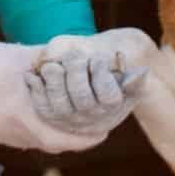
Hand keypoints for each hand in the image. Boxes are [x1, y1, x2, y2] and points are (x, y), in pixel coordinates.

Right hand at [0, 36, 105, 152]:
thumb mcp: (16, 56)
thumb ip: (43, 59)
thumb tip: (66, 55)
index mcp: (25, 119)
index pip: (64, 140)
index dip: (86, 139)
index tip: (103, 133)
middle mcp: (15, 134)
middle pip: (51, 142)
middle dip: (72, 134)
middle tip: (89, 122)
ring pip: (34, 139)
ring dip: (51, 130)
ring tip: (65, 115)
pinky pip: (17, 133)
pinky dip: (32, 125)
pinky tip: (34, 110)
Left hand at [27, 27, 153, 135]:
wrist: (96, 87)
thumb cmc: (115, 73)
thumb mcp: (130, 75)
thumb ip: (134, 77)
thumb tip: (141, 73)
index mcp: (113, 106)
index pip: (108, 96)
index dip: (101, 76)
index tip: (98, 58)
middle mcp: (92, 117)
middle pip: (82, 100)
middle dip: (76, 75)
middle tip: (74, 55)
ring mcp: (71, 120)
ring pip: (60, 105)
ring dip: (54, 83)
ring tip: (53, 65)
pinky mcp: (51, 116)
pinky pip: (41, 106)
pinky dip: (35, 89)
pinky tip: (33, 73)